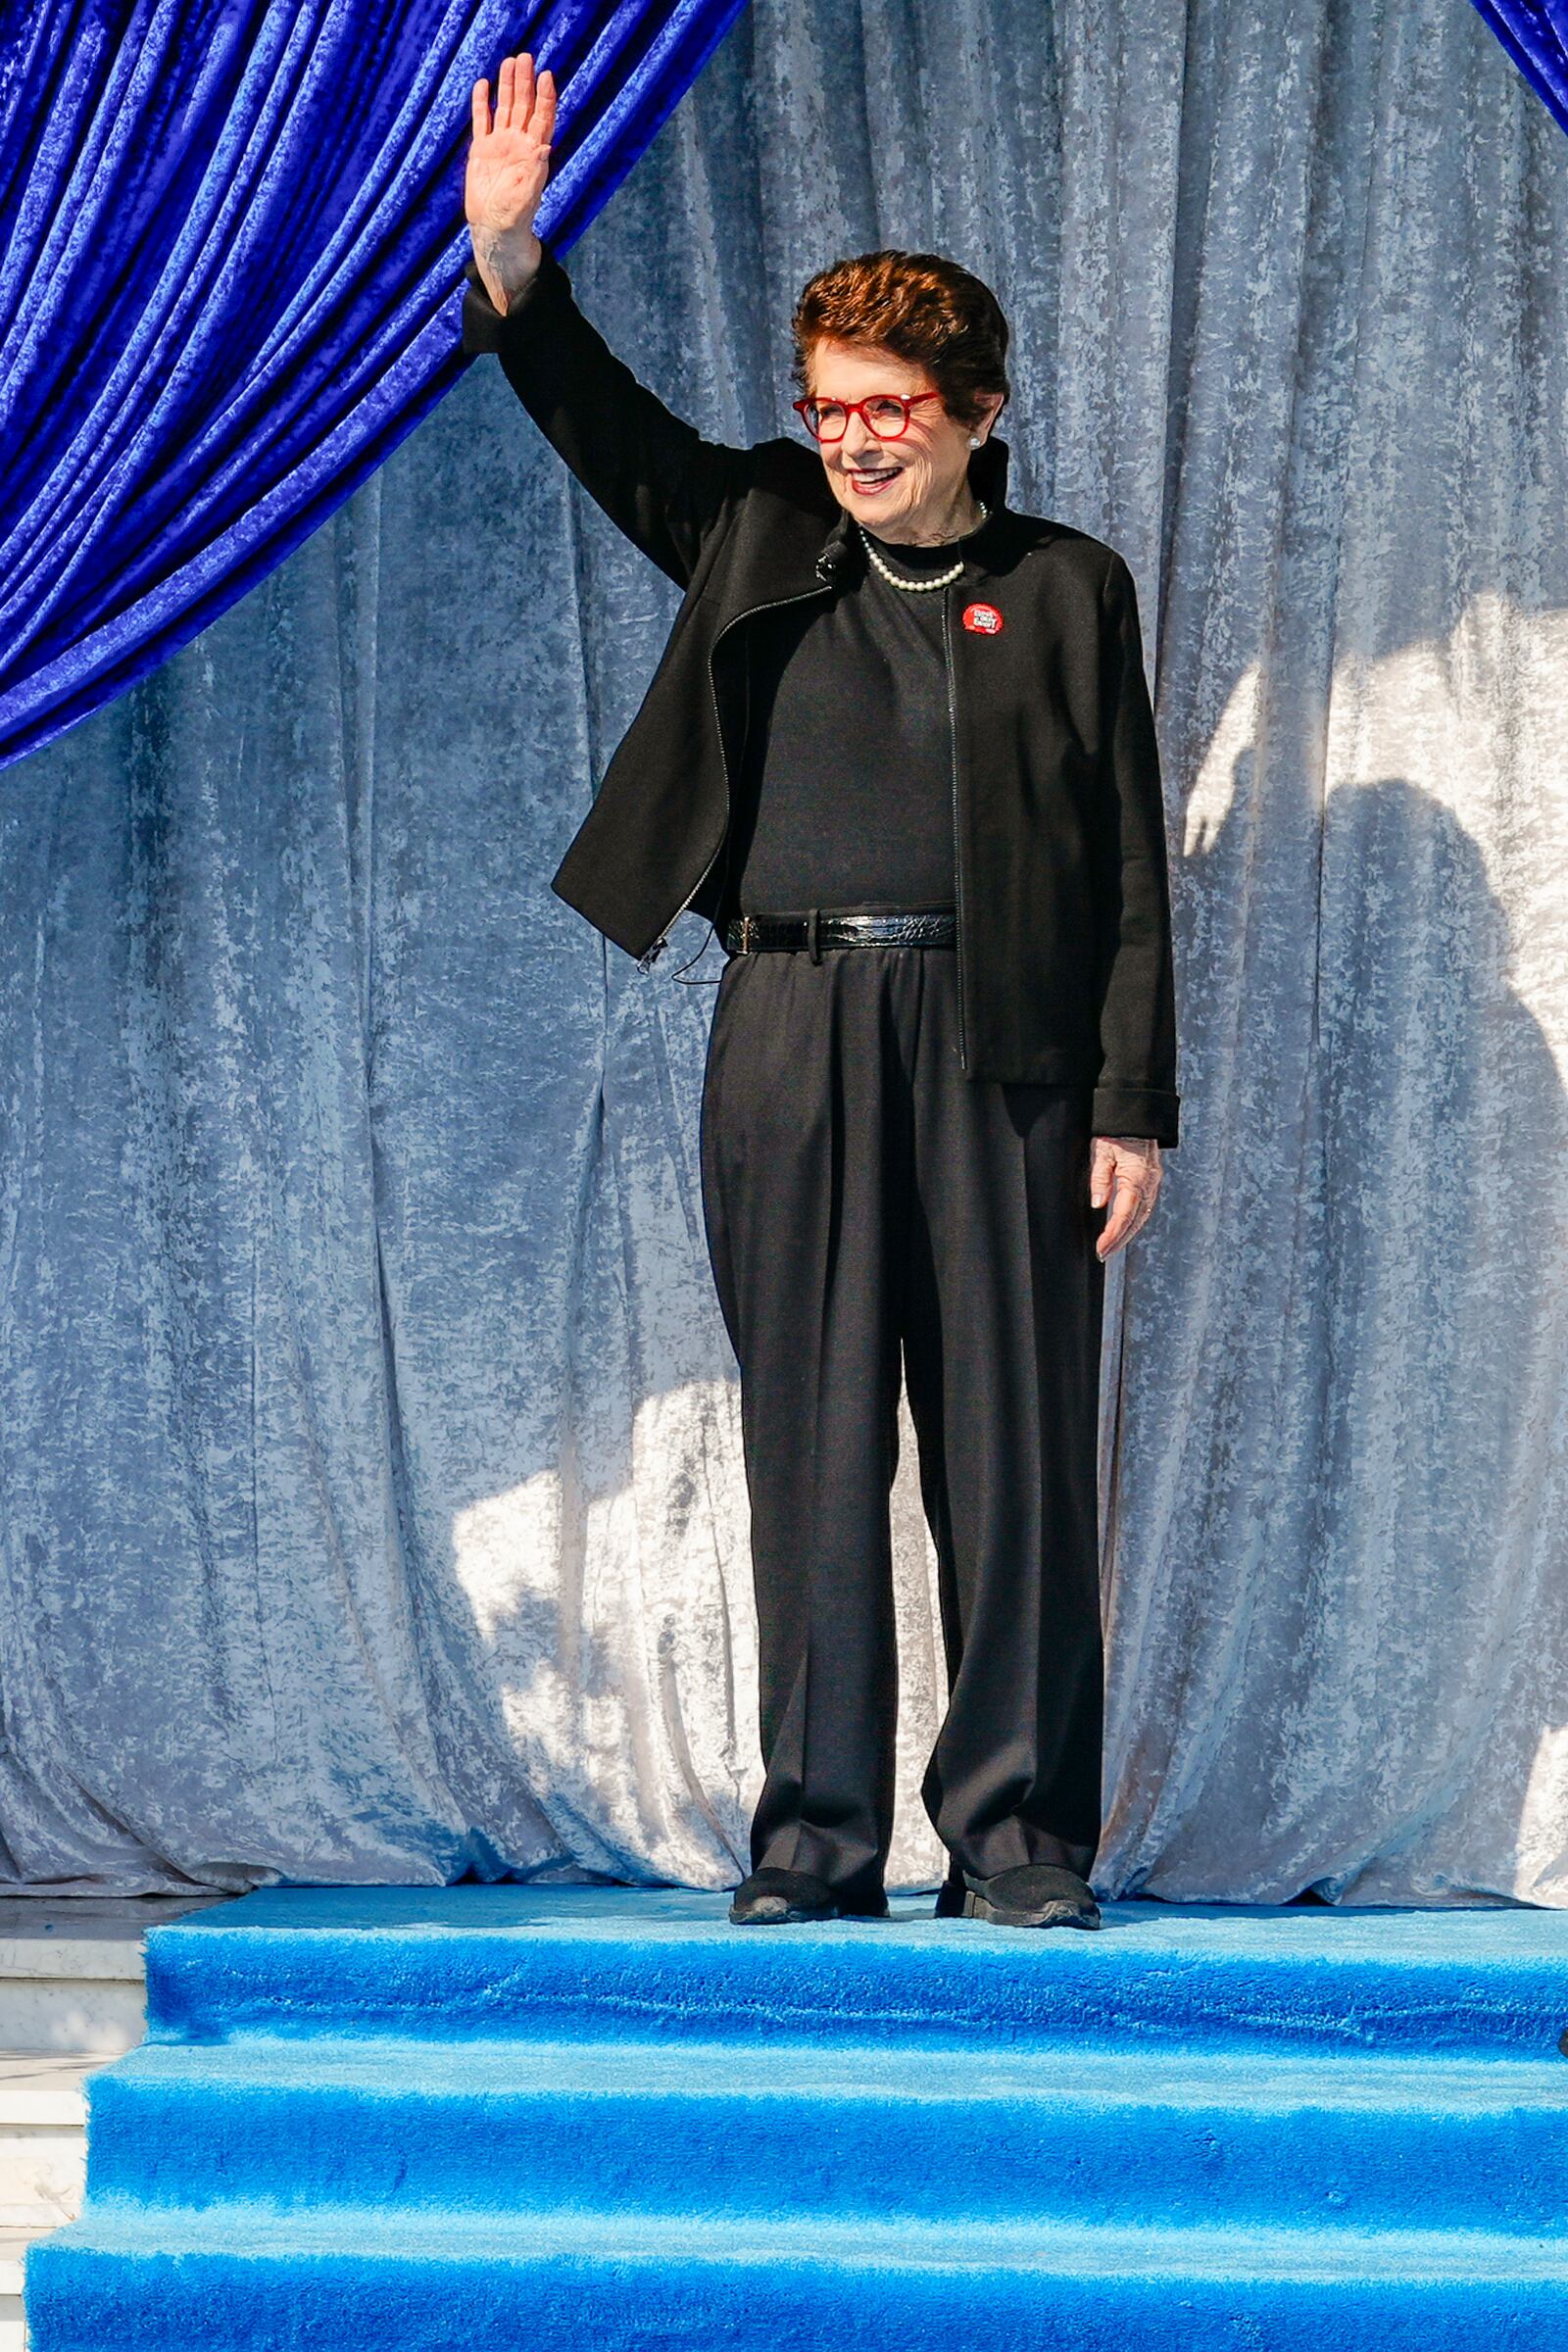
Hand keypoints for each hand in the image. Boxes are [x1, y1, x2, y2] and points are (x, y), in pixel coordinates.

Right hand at [466, 51, 556, 312]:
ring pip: (504, 109)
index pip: (541, 119)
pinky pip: (482, 122)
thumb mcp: (525, 197)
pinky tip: (483, 85)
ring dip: (508, 86)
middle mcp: (517, 145)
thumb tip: (543, 148)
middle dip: (525, 82)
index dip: (545, 97)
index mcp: (532, 155)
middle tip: (526, 57)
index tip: (547, 75)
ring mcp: (499, 146)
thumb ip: (534, 173)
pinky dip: (482, 103)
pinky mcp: (481, 151)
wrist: (494, 231)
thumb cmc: (513, 220)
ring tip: (510, 61)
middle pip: (523, 107)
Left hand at [1089, 1134, 1161, 1258]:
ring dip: (1126, 1233)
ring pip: (1141, 1216)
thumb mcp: (1102, 1150)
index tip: (1101, 1248)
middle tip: (1103, 1254)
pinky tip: (1123, 1229)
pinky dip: (1133, 1222)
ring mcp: (1154, 1183)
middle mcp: (1150, 1184)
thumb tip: (1098, 1203)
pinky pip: (1144, 1207)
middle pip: (1135, 1221)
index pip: (1125, 1214)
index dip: (1113, 1234)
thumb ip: (1100, 1177)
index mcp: (1138, 1177)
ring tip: (1110, 1247)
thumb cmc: (1117, 1131)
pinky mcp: (1152, 1182)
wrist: (1137, 1116)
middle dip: (1119, 1240)